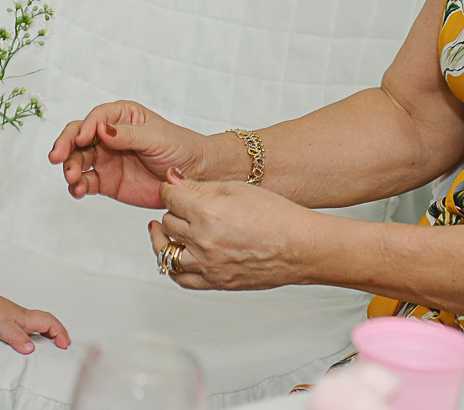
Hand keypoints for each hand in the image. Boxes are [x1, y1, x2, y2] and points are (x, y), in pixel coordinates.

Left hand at [0, 290, 69, 352]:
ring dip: (45, 337)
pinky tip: (24, 348)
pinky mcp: (3, 327)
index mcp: (26, 317)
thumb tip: (31, 350)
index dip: (60, 333)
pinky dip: (30, 340)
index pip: (50, 322)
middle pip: (47, 324)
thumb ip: (17, 338)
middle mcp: (23, 319)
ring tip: (48, 350)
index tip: (65, 346)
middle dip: (57, 334)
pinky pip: (23, 334)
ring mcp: (13, 322)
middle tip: (63, 347)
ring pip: (35, 329)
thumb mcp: (2, 326)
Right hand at [49, 102, 210, 208]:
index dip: (85, 127)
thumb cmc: (179, 147)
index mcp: (122, 117)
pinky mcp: (106, 182)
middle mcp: (108, 136)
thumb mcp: (156, 137)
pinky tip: (77, 190)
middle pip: (78, 138)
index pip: (96, 118)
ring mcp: (105, 159)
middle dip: (66, 147)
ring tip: (72, 178)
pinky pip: (85, 182)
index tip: (83, 139)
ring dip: (70, 168)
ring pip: (77, 160)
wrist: (193, 175)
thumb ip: (128, 135)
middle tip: (58, 158)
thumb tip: (101, 130)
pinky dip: (77, 186)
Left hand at [148, 169, 315, 290]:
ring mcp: (208, 265)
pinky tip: (177, 255)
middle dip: (173, 211)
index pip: (169, 198)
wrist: (300, 247)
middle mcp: (203, 241)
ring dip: (163, 238)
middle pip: (168, 222)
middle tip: (180, 205)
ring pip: (166, 252)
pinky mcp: (215, 282)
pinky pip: (181, 278)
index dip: (168, 189)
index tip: (171, 189)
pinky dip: (173, 266)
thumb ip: (200, 186)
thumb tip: (173, 181)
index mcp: (207, 213)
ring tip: (164, 230)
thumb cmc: (277, 216)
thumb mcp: (237, 188)